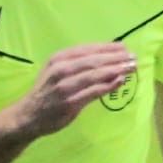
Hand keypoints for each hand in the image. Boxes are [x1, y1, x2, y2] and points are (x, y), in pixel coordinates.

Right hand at [16, 43, 135, 135]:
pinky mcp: (70, 102)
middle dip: (116, 58)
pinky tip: (120, 81)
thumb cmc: (47, 92)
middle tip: (133, 57)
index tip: (124, 48)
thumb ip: (78, 64)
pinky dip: (108, 85)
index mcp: (58, 59)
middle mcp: (61, 69)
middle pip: (94, 60)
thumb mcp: (57, 71)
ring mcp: (65, 86)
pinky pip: (93, 92)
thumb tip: (107, 58)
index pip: (87, 49)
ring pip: (95, 74)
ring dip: (116, 70)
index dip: (107, 48)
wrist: (28, 115)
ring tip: (131, 68)